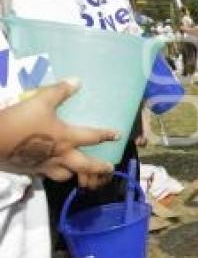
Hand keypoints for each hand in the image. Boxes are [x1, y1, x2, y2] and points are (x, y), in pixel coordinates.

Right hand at [0, 79, 117, 181]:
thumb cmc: (19, 121)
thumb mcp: (40, 101)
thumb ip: (59, 91)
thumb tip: (77, 81)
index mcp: (67, 138)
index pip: (93, 137)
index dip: (107, 135)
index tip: (118, 136)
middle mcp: (60, 156)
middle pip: (86, 166)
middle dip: (99, 168)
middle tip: (109, 168)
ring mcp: (45, 166)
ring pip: (66, 176)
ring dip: (75, 174)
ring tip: (79, 172)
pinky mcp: (30, 171)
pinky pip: (46, 176)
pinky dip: (52, 174)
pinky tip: (50, 169)